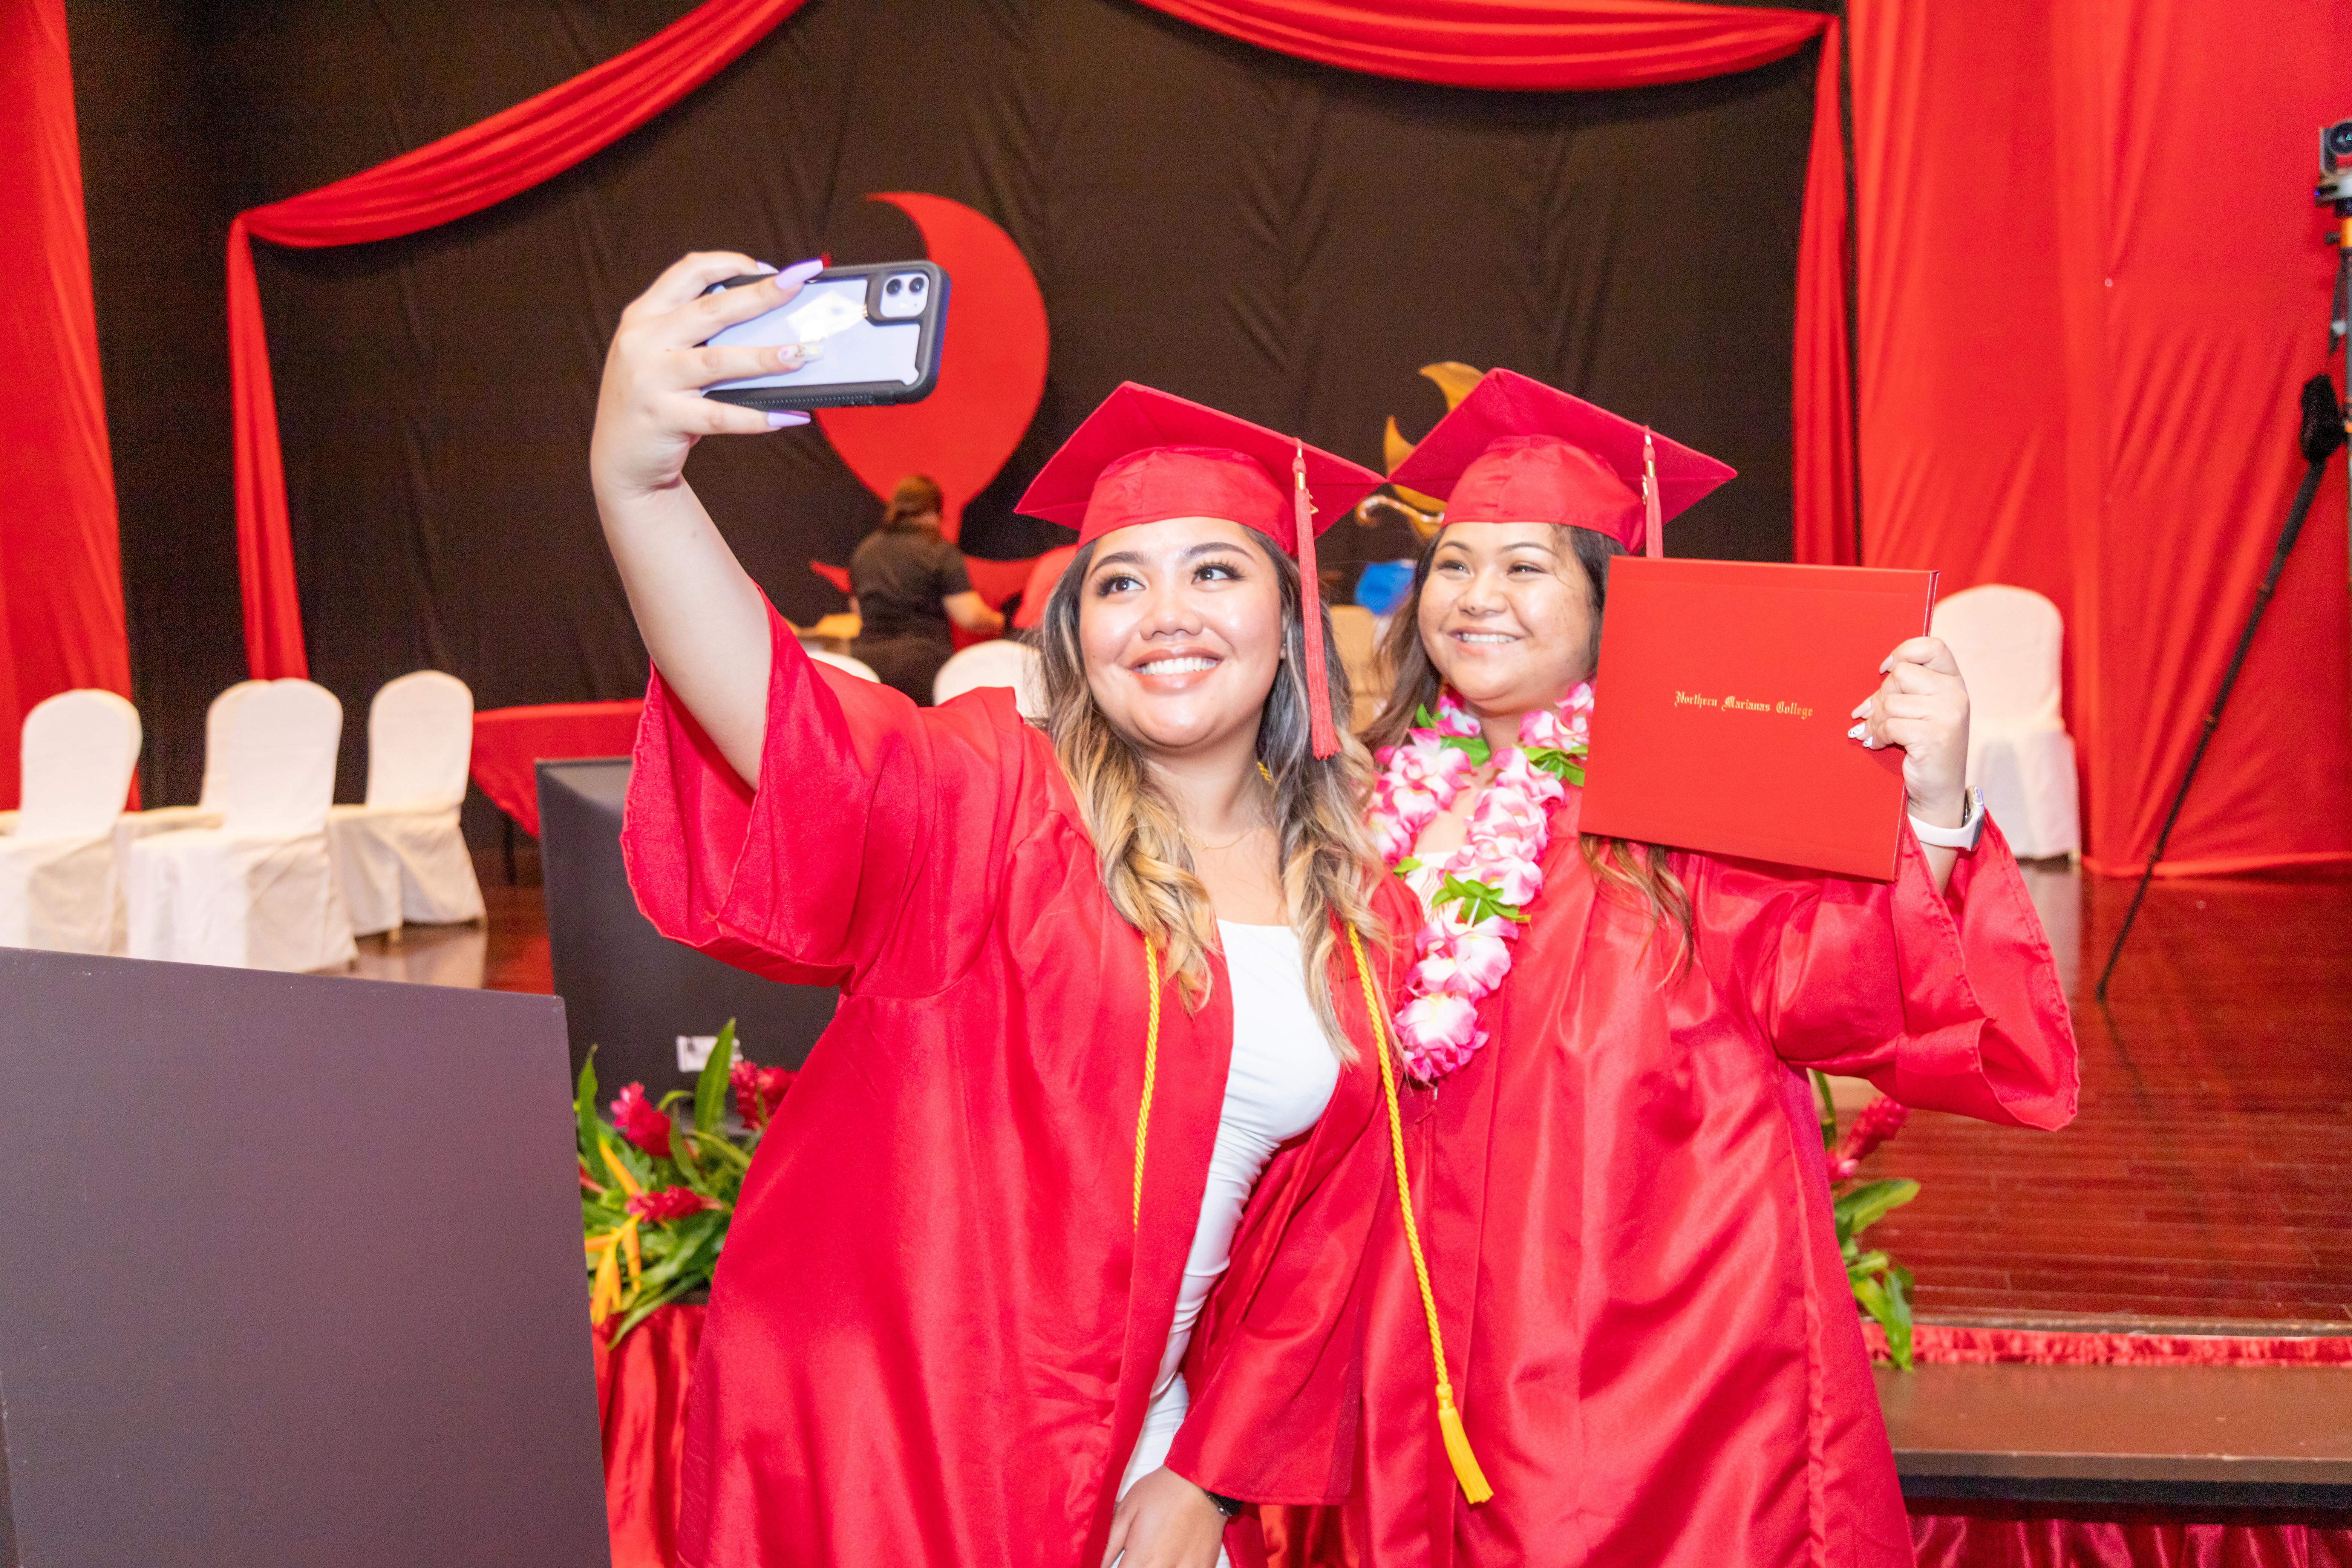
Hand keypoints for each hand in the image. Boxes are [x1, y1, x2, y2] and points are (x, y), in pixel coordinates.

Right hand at [589, 251, 817, 503]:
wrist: (619, 459)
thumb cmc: (654, 400)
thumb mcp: (661, 355)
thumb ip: (697, 336)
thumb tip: (766, 326)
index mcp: (644, 316)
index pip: (688, 272)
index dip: (730, 263)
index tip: (767, 270)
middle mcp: (643, 341)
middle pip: (710, 310)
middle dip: (759, 296)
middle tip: (797, 286)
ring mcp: (650, 380)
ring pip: (717, 362)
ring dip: (763, 358)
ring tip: (800, 355)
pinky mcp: (663, 418)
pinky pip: (720, 416)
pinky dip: (757, 417)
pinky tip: (788, 415)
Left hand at [1101, 1468, 1226, 1567]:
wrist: (1201, 1481)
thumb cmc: (1162, 1490)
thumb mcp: (1127, 1510)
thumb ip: (1110, 1543)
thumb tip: (1098, 1564)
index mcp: (1142, 1558)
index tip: (1120, 1562)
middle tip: (1138, 1553)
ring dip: (1155, 1567)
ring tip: (1155, 1552)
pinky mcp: (1204, 1567)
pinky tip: (1173, 1558)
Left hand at [1850, 636, 1969, 827]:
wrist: (1939, 790)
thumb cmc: (1924, 746)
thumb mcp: (1922, 710)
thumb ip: (1908, 687)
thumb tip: (1880, 671)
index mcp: (1953, 682)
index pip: (1932, 647)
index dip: (1903, 652)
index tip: (1885, 669)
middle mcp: (1955, 694)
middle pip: (1901, 675)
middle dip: (1880, 697)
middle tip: (1874, 716)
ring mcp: (1947, 715)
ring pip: (1891, 702)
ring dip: (1875, 721)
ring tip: (1876, 733)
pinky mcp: (1934, 736)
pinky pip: (1890, 725)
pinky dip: (1878, 735)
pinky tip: (1879, 743)